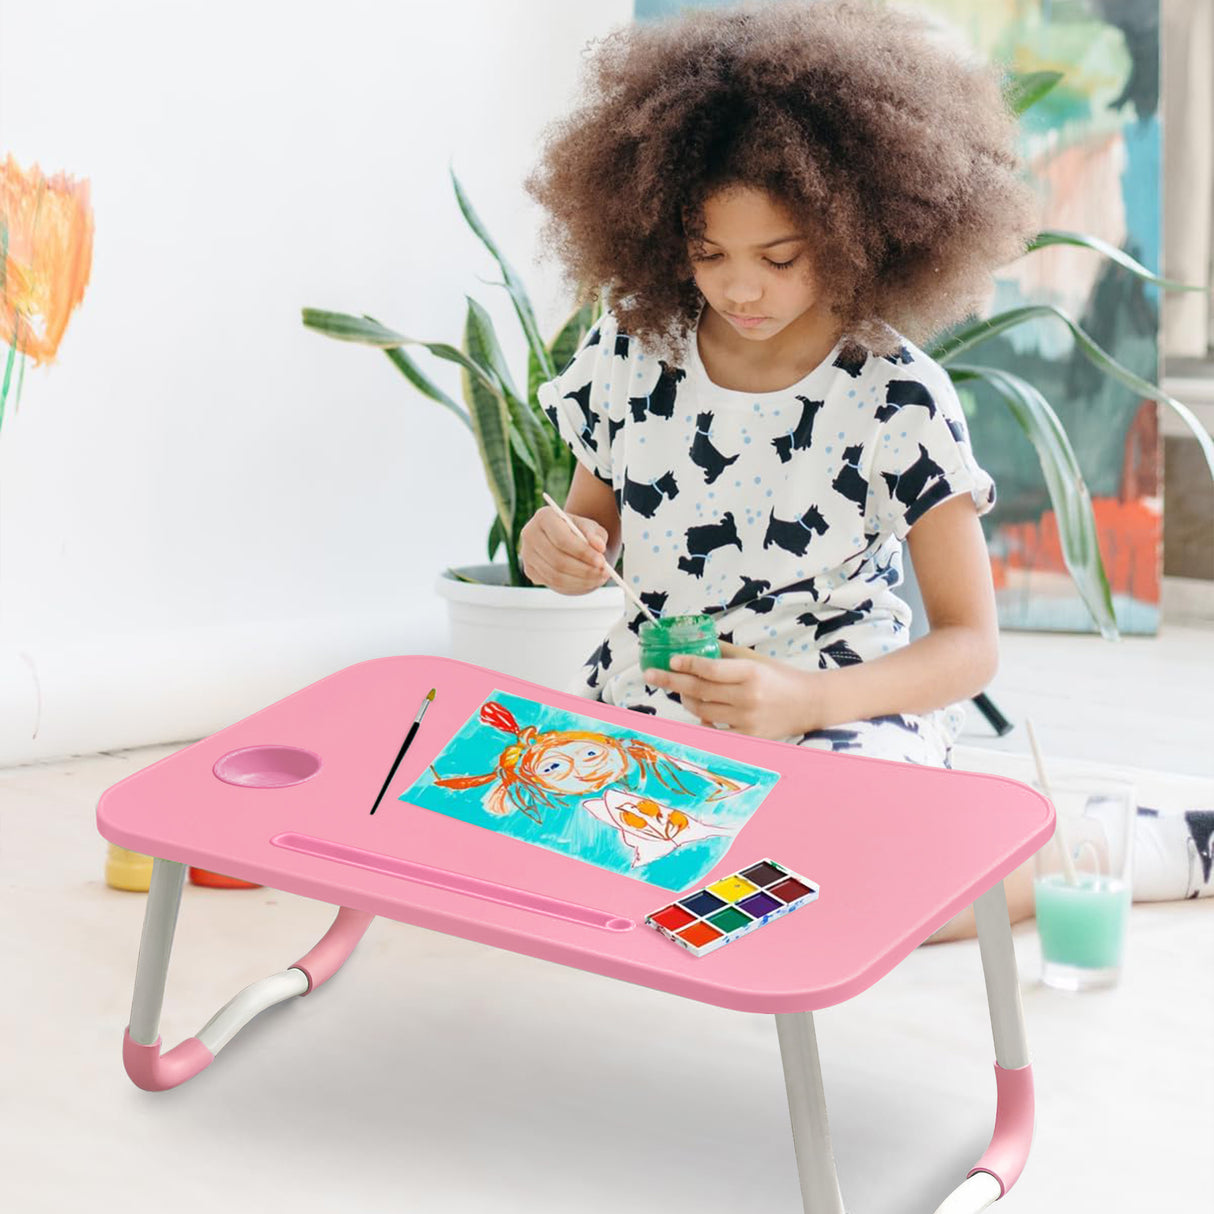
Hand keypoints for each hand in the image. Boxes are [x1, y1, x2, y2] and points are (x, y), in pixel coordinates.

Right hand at [519, 506, 609, 594]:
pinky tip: (587, 580)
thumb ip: (595, 535)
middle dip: (584, 570)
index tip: (601, 561)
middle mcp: (530, 534)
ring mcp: (527, 554)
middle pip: (557, 560)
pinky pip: (552, 583)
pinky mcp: (530, 570)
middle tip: (604, 573)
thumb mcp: (590, 528)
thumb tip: (599, 546)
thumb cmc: (579, 532)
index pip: (562, 539)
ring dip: (581, 580)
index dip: (582, 553)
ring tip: (600, 577)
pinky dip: (573, 584)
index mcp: (544, 517)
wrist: (566, 540)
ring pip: (555, 575)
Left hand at [643, 643, 825, 739]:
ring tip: (681, 691)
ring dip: (686, 699)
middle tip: (651, 674)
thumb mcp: (756, 659)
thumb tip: (696, 644)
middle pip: (700, 690)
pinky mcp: (748, 737)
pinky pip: (714, 729)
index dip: (687, 664)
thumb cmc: (780, 678)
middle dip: (671, 681)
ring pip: (702, 710)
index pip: (710, 669)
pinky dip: (703, 720)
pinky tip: (699, 711)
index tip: (670, 660)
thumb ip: (726, 654)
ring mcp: (747, 720)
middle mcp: (748, 697)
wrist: (809, 704)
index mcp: (750, 673)